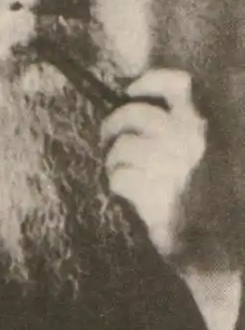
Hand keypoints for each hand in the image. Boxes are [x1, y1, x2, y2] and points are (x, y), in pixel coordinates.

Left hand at [101, 69, 206, 256]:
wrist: (222, 249)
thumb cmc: (211, 201)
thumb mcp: (209, 155)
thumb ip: (185, 131)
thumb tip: (139, 106)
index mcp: (208, 127)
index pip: (179, 84)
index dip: (149, 80)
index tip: (129, 89)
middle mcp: (190, 140)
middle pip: (134, 113)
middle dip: (113, 124)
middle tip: (107, 138)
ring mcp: (172, 166)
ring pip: (122, 147)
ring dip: (113, 159)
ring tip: (118, 171)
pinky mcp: (156, 194)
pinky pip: (120, 178)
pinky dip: (115, 183)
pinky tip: (122, 192)